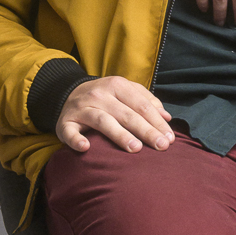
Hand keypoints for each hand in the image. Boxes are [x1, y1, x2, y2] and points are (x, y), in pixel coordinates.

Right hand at [56, 76, 175, 153]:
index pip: (142, 106)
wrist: (67, 93)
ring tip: (135, 148)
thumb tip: (167, 117)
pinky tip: (86, 148)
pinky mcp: (65, 122)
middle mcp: (99, 95)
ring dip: (119, 135)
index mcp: (117, 85)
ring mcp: (82, 108)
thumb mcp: (125, 92)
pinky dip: (76, 140)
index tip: (170, 139)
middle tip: (161, 146)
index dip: (157, 122)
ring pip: (103, 121)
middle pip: (127, 114)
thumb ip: (146, 101)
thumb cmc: (105, 97)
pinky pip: (70, 132)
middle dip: (146, 131)